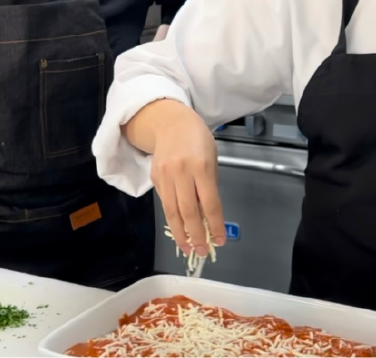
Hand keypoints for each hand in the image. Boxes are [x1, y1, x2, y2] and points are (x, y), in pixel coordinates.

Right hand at [124, 100, 224, 256]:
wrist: (171, 123)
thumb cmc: (198, 139)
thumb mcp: (212, 158)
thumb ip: (210, 185)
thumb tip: (209, 215)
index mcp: (201, 166)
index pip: (210, 203)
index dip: (215, 225)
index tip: (220, 240)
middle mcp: (181, 172)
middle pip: (189, 211)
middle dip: (197, 235)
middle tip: (203, 251)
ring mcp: (165, 176)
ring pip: (172, 212)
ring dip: (181, 234)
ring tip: (188, 248)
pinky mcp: (154, 178)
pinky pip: (165, 203)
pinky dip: (172, 218)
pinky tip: (179, 229)